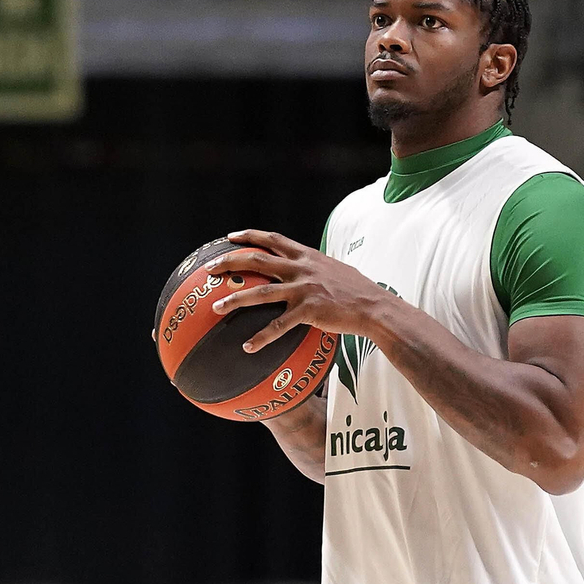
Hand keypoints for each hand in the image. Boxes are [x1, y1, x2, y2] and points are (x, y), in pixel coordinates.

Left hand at [206, 229, 388, 352]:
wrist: (374, 306)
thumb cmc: (357, 290)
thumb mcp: (334, 269)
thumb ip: (315, 267)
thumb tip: (305, 270)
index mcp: (306, 256)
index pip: (272, 239)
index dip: (249, 236)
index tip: (229, 238)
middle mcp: (301, 268)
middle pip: (257, 260)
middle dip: (230, 262)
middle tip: (210, 269)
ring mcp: (303, 289)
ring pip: (261, 292)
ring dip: (236, 299)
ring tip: (216, 308)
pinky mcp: (308, 311)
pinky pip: (278, 326)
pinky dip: (261, 337)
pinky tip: (247, 347)